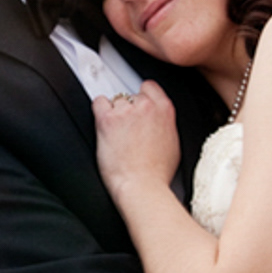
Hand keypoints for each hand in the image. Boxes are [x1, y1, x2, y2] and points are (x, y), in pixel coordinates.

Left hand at [92, 81, 179, 204]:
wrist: (142, 186)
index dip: (142, 96)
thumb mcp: (173, 143)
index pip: (150, 86)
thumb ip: (165, 124)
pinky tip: (104, 124)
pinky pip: (98, 102)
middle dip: (128, 109)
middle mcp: (145, 106)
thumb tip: (158, 121)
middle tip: (127, 128)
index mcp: (164, 109)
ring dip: (114, 113)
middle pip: (131, 95)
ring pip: (115, 100)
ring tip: (117, 133)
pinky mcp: (107, 120)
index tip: (138, 106)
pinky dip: (99, 111)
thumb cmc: (157, 173)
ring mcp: (125, 112)